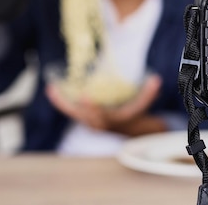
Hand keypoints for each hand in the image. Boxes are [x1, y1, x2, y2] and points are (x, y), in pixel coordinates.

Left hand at [45, 74, 164, 135]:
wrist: (130, 129)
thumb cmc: (136, 113)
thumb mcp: (144, 104)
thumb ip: (150, 93)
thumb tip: (157, 79)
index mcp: (112, 120)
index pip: (100, 115)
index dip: (92, 107)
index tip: (84, 96)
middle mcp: (98, 123)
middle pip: (81, 115)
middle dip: (69, 104)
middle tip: (58, 90)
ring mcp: (90, 121)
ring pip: (72, 113)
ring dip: (61, 102)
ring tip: (51, 89)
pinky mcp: (84, 117)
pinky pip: (70, 110)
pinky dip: (61, 101)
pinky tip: (52, 89)